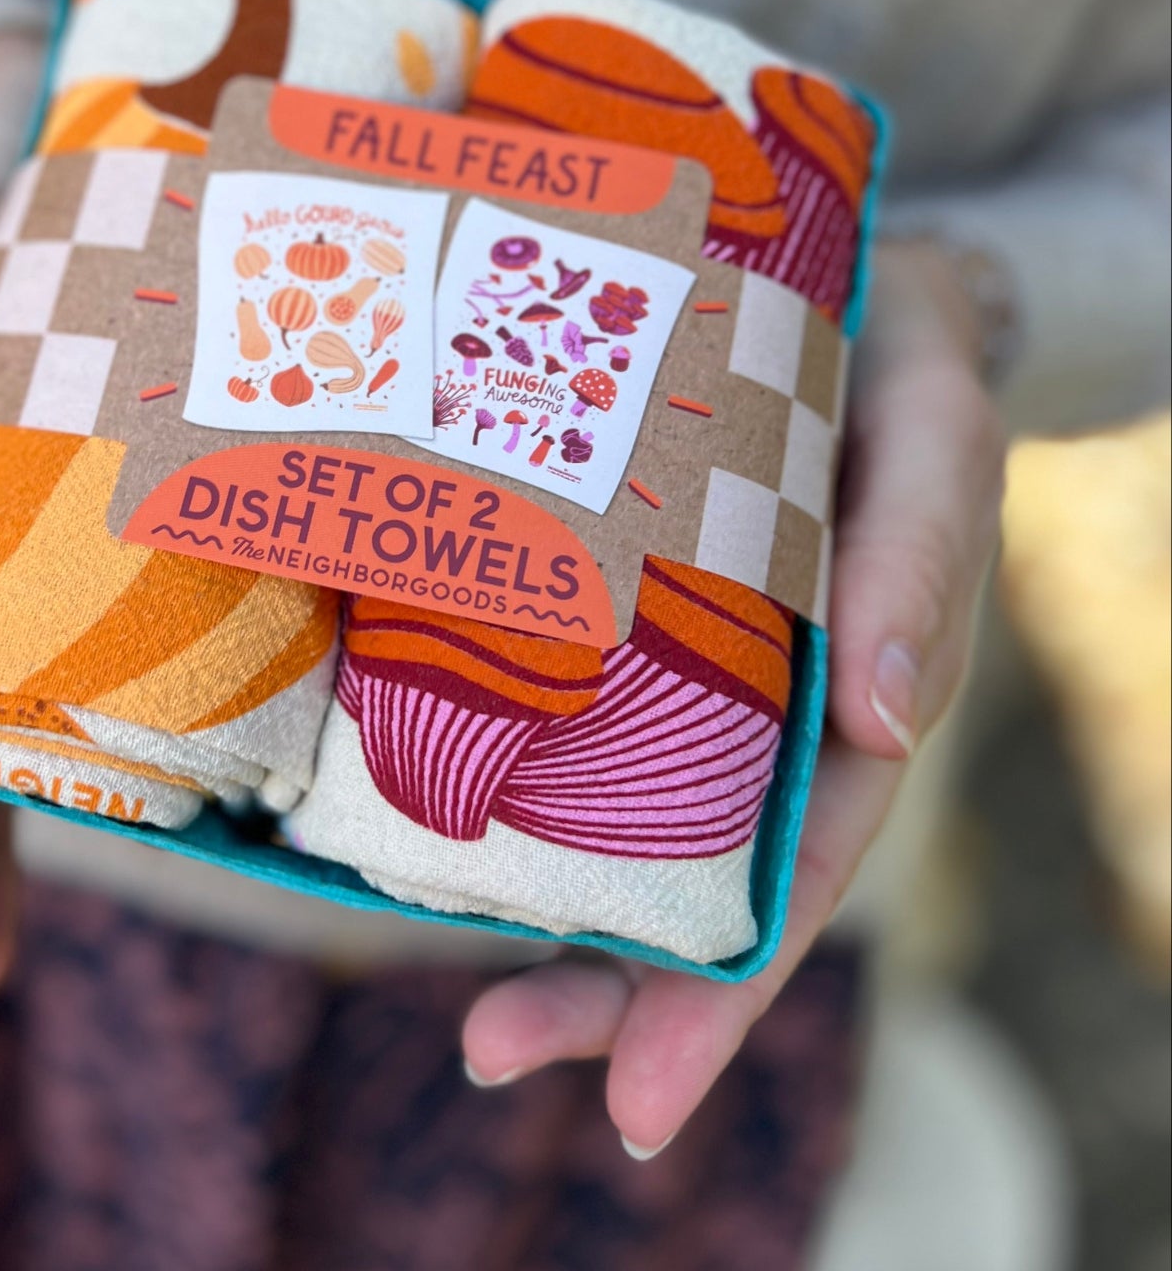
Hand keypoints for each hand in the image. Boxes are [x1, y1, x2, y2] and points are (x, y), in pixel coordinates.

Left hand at [459, 239, 1008, 1155]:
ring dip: (569, 936)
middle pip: (706, 883)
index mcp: (852, 688)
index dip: (732, 988)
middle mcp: (768, 704)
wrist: (837, 277)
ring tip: (483, 1030)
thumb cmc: (899, 357)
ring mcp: (692, 669)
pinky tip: (439, 846)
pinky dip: (522, 794)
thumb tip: (879, 724)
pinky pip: (574, 722)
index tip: (644, 1098)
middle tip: (506, 1061)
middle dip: (623, 996)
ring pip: (636, 825)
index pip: (800, 865)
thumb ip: (925, 554)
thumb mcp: (935, 431)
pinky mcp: (618, 614)